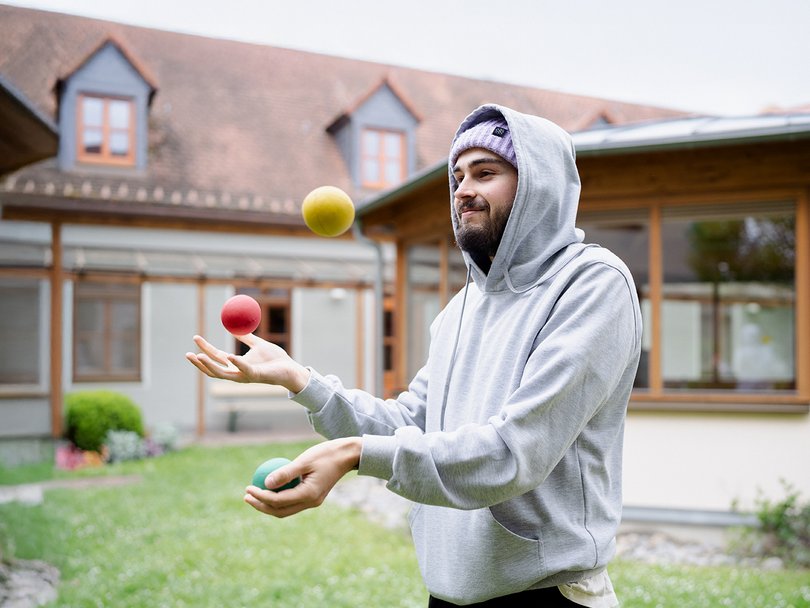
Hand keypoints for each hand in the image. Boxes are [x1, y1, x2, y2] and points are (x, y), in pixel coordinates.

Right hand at [185, 334, 309, 392]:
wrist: (291, 368)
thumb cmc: (275, 359)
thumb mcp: (257, 344)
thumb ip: (245, 337)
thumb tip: (234, 326)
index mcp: (237, 364)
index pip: (216, 357)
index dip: (204, 348)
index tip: (195, 337)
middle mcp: (238, 372)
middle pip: (213, 369)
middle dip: (200, 362)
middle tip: (188, 353)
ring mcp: (246, 375)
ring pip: (223, 374)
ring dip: (210, 365)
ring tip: (199, 356)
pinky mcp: (257, 376)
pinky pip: (245, 370)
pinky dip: (237, 363)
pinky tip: (230, 356)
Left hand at [244, 437, 361, 517]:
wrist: (348, 455)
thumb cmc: (327, 454)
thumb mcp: (304, 460)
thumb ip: (285, 473)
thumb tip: (264, 482)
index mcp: (309, 495)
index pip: (278, 501)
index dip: (260, 496)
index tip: (248, 487)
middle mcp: (311, 502)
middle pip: (280, 511)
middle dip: (261, 506)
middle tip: (246, 496)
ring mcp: (313, 501)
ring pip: (285, 509)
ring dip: (268, 504)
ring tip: (253, 495)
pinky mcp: (313, 496)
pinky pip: (292, 502)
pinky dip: (278, 499)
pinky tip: (269, 488)